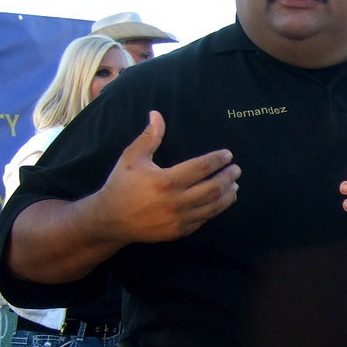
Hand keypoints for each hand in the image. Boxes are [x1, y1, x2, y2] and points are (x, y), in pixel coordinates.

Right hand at [93, 111, 238, 243]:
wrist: (109, 220)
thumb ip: (148, 138)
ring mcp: (179, 219)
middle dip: (228, 177)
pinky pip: (204, 219)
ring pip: (213, 207)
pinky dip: (215, 209)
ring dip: (228, 195)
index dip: (218, 160)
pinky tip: (220, 201)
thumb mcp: (131, 158)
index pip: (202, 168)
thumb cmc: (121, 185)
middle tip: (236, 169)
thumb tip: (157, 114)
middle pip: (213, 188)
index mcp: (166, 181)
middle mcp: (176, 202)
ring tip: (235, 186)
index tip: (228, 155)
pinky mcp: (179, 232)